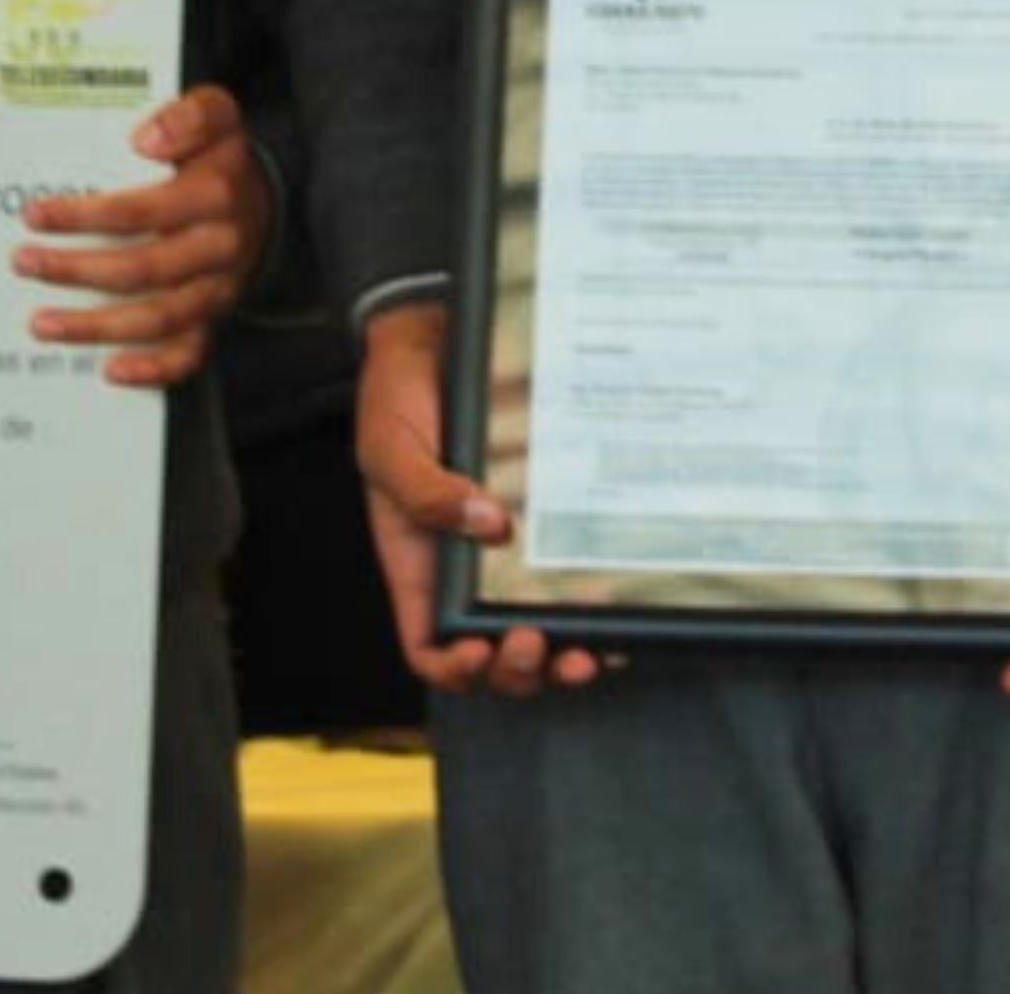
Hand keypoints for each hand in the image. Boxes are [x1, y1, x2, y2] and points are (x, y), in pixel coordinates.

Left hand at [17, 85, 273, 387]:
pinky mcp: (214, 317)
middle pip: (141, 269)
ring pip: (156, 318)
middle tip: (22, 262)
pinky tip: (110, 370)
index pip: (140, 211)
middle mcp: (218, 247)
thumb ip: (188, 115)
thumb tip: (145, 139)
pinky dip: (152, 369)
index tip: (34, 215)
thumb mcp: (215, 114)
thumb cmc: (218, 157)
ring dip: (94, 326)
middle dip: (74, 270)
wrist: (262, 199)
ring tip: (40, 323)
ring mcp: (216, 288)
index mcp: (214, 195)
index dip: (84, 216)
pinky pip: (189, 354)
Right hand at [352, 305, 610, 699]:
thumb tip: (486, 525)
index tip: (481, 650)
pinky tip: (619, 609)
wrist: (436, 340)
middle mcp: (467, 570)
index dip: (455, 668)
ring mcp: (510, 552)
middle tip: (539, 645)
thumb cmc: (397, 397)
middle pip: (493, 655)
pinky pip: (572, 579)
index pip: (429, 646)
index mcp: (419, 565)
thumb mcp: (391, 444)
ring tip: (588, 652)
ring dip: (563, 657)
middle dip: (519, 669)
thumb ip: (424, 489)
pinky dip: (595, 609)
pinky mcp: (548, 524)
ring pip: (540, 630)